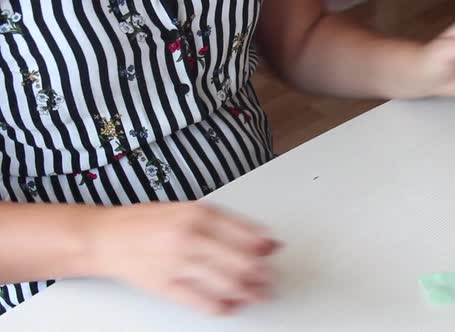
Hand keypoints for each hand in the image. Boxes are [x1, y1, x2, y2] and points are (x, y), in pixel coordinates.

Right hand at [87, 201, 279, 314]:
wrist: (105, 237)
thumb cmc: (145, 222)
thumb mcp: (186, 209)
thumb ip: (222, 223)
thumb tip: (260, 239)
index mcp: (197, 213)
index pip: (245, 232)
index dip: (265, 245)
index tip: (275, 251)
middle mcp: (190, 236)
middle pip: (241, 261)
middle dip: (263, 275)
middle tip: (272, 280)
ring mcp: (178, 262)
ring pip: (227, 283)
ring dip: (250, 292)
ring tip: (259, 295)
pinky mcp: (166, 286)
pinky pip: (203, 301)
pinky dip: (223, 306)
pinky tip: (232, 306)